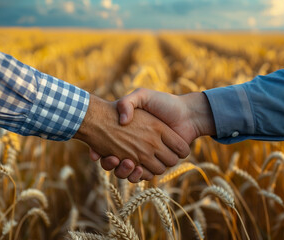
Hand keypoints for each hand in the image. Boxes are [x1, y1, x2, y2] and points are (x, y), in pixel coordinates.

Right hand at [90, 88, 215, 181]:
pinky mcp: (157, 164)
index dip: (101, 151)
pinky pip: (143, 175)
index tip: (97, 152)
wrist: (186, 113)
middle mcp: (137, 147)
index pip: (108, 147)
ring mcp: (147, 157)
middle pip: (117, 163)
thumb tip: (120, 121)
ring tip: (125, 160)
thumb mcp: (142, 95)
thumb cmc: (164, 103)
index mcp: (131, 134)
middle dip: (112, 164)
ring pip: (129, 172)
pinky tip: (134, 166)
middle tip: (112, 157)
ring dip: (124, 170)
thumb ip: (127, 102)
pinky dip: (137, 175)